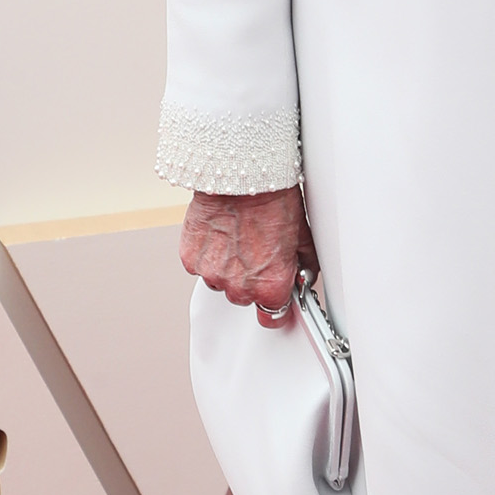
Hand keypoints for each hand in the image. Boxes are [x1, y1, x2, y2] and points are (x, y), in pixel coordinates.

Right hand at [180, 185, 315, 325]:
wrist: (242, 177)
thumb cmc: (273, 201)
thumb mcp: (302, 236)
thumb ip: (303, 266)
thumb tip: (303, 276)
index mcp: (271, 287)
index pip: (272, 318)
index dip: (275, 305)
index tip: (275, 295)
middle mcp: (239, 287)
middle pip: (243, 297)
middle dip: (250, 279)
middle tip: (255, 250)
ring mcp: (212, 274)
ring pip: (220, 281)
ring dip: (227, 266)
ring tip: (236, 237)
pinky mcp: (191, 259)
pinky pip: (200, 265)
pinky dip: (208, 253)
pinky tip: (220, 232)